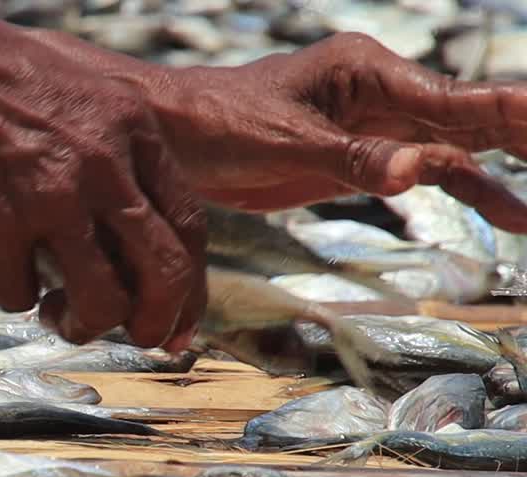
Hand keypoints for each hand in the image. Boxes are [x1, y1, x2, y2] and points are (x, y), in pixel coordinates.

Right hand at [0, 2, 205, 350]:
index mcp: (133, 132)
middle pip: (163, 273)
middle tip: (134, 339)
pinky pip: (20, 295)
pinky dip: (7, 295)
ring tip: (56, 315)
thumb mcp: (80, 98)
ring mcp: (52, 196)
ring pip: (101, 301)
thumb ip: (115, 156)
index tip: (175, 322)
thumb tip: (132, 229)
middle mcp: (103, 167)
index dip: (188, 288)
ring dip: (82, 325)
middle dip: (153, 323)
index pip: (188, 227)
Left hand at [152, 32, 526, 231]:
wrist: (174, 137)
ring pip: (457, 147)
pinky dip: (464, 190)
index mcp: (368, 72)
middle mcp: (382, 91)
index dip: (515, 115)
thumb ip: (352, 158)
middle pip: (472, 116)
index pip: (457, 98)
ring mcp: (376, 124)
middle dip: (525, 136)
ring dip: (504, 174)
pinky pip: (425, 172)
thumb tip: (418, 171)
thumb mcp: (284, 142)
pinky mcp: (362, 156)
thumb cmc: (219, 125)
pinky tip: (506, 214)